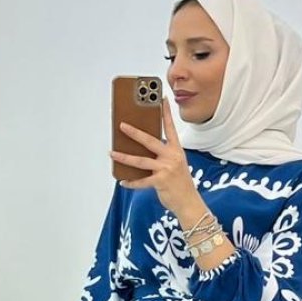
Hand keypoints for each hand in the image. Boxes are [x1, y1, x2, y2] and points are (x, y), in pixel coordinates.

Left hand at [110, 92, 196, 213]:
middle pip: (150, 141)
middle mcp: (172, 157)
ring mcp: (166, 169)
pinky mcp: (161, 182)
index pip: (170, 127)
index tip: (161, 99)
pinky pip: (141, 181)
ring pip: (141, 160)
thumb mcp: (175, 164)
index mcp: (176, 150)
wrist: (189, 202)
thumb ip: (162, 155)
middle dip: (134, 132)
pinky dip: (131, 182)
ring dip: (124, 157)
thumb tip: (140, 150)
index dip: (166, 113)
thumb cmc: (180, 182)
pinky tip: (123, 181)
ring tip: (112, 153)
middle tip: (122, 125)